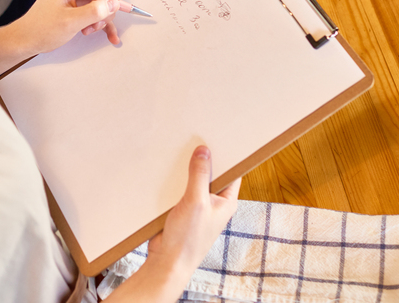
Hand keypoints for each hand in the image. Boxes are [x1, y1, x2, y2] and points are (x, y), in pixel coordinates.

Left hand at [16, 0, 122, 52]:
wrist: (26, 40)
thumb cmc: (40, 28)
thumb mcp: (70, 21)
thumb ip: (93, 12)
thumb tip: (113, 4)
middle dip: (106, 6)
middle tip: (99, 21)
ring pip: (102, 1)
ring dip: (102, 17)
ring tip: (91, 29)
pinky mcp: (77, 7)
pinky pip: (96, 11)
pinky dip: (102, 23)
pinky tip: (109, 36)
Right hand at [147, 147, 240, 278]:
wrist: (167, 262)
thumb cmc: (188, 239)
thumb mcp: (196, 201)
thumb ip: (199, 175)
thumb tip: (204, 150)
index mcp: (226, 202)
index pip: (232, 172)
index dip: (227, 154)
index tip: (219, 136)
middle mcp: (214, 203)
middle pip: (210, 173)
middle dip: (203, 158)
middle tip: (195, 137)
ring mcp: (198, 206)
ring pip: (193, 180)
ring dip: (186, 169)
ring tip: (179, 148)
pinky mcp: (182, 209)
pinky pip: (180, 188)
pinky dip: (174, 179)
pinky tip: (166, 167)